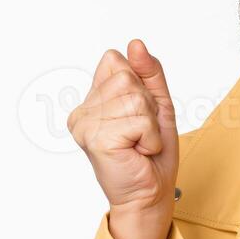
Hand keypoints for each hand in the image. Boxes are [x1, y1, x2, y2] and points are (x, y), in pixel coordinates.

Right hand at [68, 40, 178, 238]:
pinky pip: (138, 120)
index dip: (139, 84)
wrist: (151, 194)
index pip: (116, 60)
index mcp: (93, 99)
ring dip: (149, 125)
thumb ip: (148, 73)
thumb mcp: (157, 105)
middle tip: (141, 134)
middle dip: (147, 106)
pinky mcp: (95, 138)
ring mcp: (85, 124)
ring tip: (139, 144)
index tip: (139, 115)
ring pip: (134, 97)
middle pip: (127, 78)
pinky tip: (137, 152)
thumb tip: (135, 43)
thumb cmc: (152, 155)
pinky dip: (149, 137)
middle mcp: (82, 110)